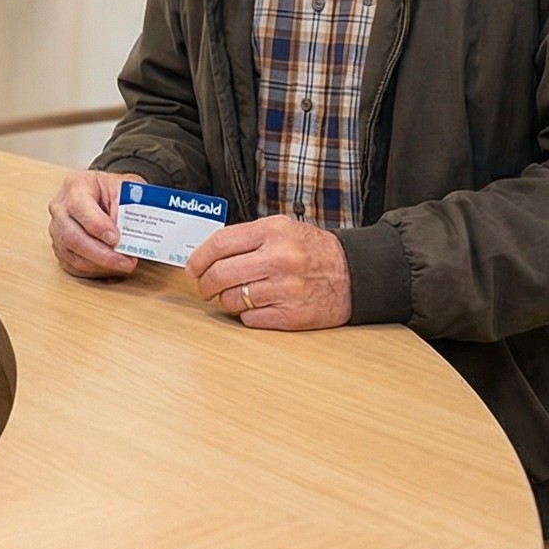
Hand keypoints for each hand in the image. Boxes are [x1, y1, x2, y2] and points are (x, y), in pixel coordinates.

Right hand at [48, 170, 142, 278]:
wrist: (103, 194)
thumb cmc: (113, 189)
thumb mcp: (125, 188)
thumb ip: (125, 209)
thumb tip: (126, 238)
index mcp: (75, 185)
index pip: (81, 208)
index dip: (98, 226)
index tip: (116, 238)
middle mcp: (60, 208)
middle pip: (73, 237)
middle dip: (102, 254)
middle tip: (126, 261)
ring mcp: (57, 229)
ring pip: (73, 255)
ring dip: (100, 265)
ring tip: (124, 264)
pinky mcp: (60, 247)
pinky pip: (73, 265)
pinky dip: (94, 270)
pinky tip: (111, 267)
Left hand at [185, 215, 352, 329]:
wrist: (355, 274)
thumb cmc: (314, 251)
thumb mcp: (283, 229)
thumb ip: (248, 237)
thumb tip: (208, 254)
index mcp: (274, 232)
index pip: (220, 244)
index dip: (198, 258)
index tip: (193, 267)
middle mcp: (279, 258)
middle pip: (219, 274)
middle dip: (204, 284)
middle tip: (204, 287)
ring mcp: (285, 288)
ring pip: (232, 300)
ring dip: (226, 301)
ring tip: (235, 295)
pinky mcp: (292, 314)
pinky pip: (250, 319)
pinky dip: (246, 315)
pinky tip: (256, 306)